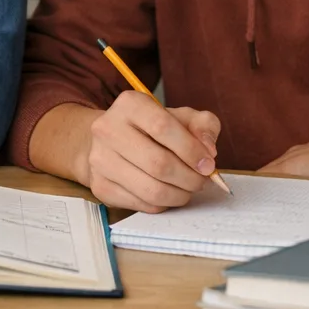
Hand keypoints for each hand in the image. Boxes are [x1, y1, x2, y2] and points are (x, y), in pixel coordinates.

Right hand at [82, 91, 221, 212]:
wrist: (112, 142)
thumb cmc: (152, 129)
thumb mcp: (181, 117)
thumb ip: (203, 125)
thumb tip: (208, 150)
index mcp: (129, 104)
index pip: (163, 127)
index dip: (191, 150)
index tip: (208, 164)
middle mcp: (107, 129)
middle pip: (158, 163)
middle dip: (189, 178)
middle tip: (202, 181)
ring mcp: (100, 159)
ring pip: (151, 189)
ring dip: (179, 195)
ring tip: (188, 189)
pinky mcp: (99, 186)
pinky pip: (141, 204)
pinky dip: (163, 204)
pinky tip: (168, 193)